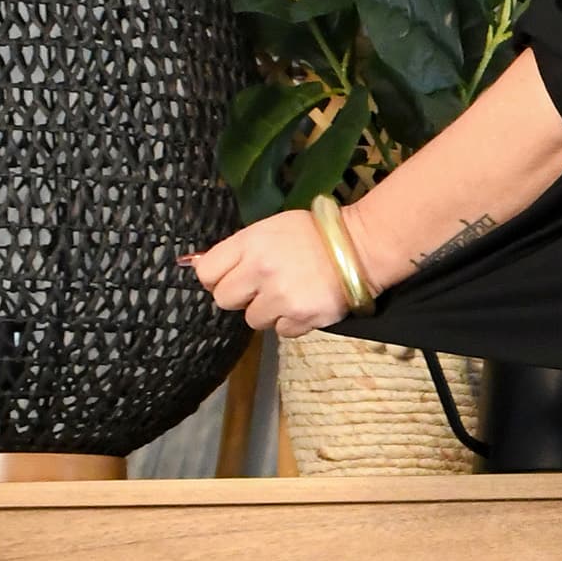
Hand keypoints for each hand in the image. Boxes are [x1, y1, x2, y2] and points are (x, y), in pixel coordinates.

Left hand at [178, 211, 353, 336]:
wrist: (361, 247)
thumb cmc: (314, 234)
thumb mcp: (271, 228)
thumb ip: (239, 249)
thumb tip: (200, 266)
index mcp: (250, 243)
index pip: (207, 273)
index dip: (217, 278)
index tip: (230, 277)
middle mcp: (261, 271)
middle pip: (224, 300)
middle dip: (240, 296)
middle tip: (260, 288)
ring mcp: (281, 297)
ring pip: (253, 320)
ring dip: (267, 311)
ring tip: (288, 295)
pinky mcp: (302, 318)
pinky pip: (281, 331)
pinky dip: (291, 322)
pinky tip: (304, 304)